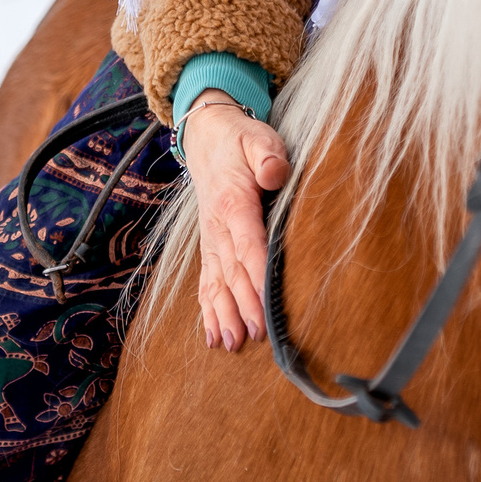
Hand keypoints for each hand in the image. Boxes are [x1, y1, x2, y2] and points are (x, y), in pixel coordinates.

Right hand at [182, 89, 292, 351]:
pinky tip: (212, 336)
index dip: (255, 273)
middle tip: (256, 334)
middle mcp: (217, 226)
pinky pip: (206, 280)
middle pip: (232, 270)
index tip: (264, 302)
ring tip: (232, 343)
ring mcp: (211, 239)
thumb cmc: (241, 140)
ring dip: (223, 314)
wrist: (208, 138)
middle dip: (242, 305)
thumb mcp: (258, 138)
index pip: (247, 242)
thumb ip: (268, 156)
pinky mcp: (210, 246)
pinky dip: (207, 310)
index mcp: (233, 201)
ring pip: (216, 281)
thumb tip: (275, 173)